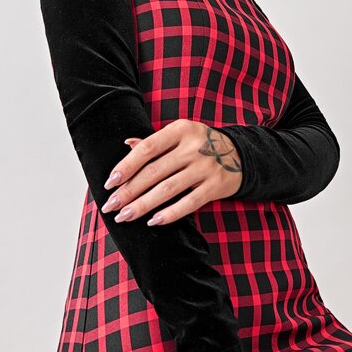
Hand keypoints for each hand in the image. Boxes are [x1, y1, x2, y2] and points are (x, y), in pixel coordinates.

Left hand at [100, 119, 242, 224]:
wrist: (241, 154)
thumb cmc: (201, 145)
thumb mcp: (180, 135)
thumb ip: (154, 142)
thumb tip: (127, 145)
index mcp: (181, 130)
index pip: (147, 149)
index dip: (126, 166)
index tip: (110, 183)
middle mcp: (193, 147)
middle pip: (154, 172)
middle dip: (128, 191)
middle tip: (110, 206)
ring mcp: (206, 167)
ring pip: (167, 190)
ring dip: (143, 205)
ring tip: (124, 216)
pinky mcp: (216, 186)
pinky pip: (189, 203)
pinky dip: (170, 214)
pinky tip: (152, 222)